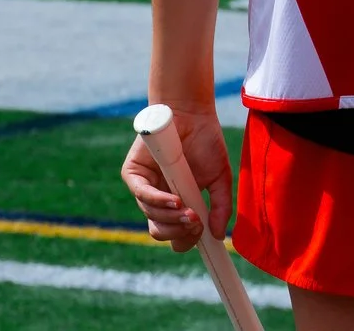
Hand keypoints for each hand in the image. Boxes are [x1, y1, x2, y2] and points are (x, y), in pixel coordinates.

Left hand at [120, 105, 233, 251]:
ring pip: (151, 216)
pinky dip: (159, 202)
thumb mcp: (220, 179)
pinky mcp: (133, 174)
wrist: (192, 114)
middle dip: (178, 233)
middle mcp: (158, 200)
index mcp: (177, 205)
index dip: (187, 240)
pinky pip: (142, 195)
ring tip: (189, 212)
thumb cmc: (206, 144)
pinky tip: (176, 202)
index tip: (203, 234)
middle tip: (195, 223)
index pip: (175, 235)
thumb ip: (220, 207)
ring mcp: (144, 188)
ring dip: (171, 218)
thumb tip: (218, 236)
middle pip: (160, 231)